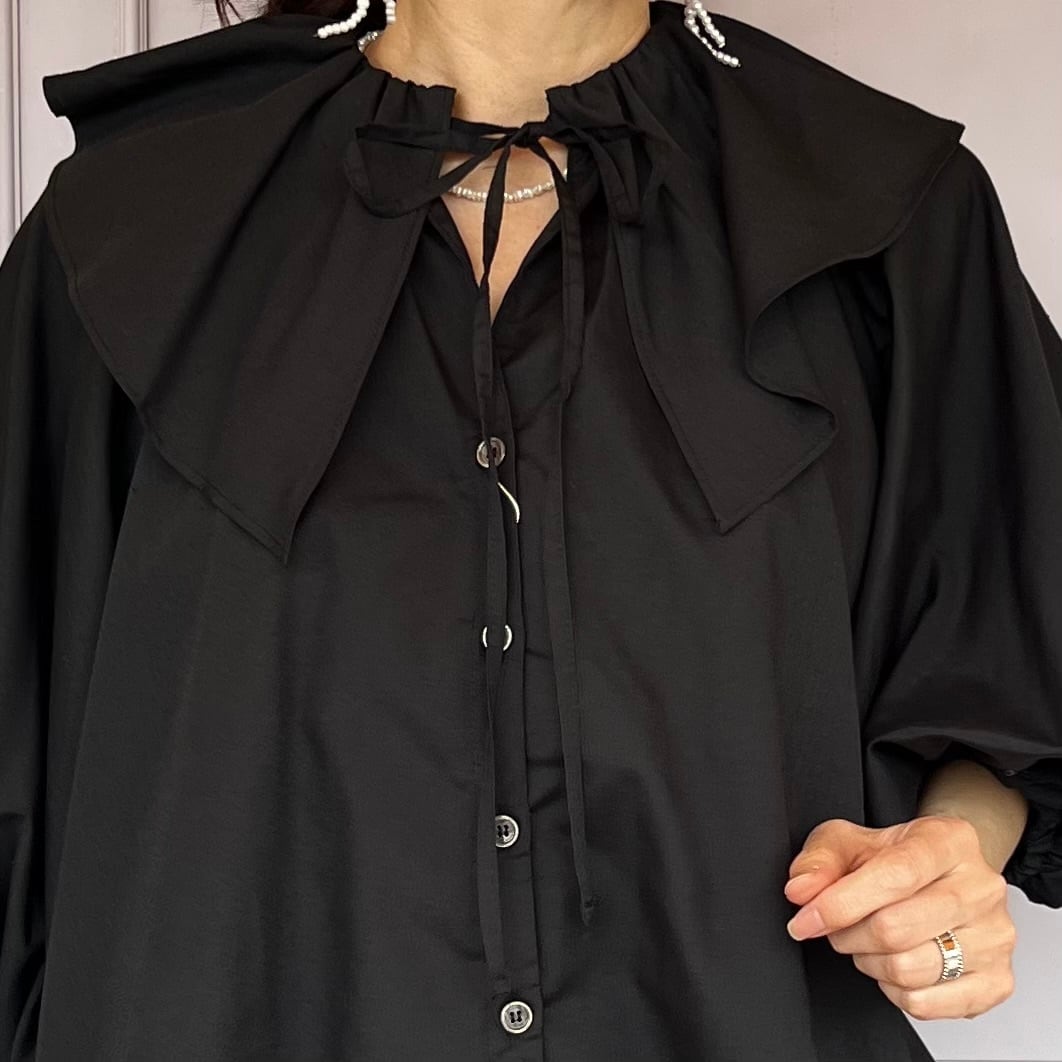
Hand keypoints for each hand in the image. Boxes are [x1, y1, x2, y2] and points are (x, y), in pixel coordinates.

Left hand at [783, 814, 1017, 1019]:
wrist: (942, 874)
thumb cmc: (894, 858)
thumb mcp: (849, 842)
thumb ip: (820, 861)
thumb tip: (801, 890)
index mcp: (949, 840)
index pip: (893, 877)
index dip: (839, 904)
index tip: (805, 919)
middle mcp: (982, 887)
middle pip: (896, 929)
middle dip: (848, 935)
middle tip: (838, 928)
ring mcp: (996, 936)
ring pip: (910, 970)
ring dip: (869, 963)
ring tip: (867, 943)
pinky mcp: (998, 981)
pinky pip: (927, 1004)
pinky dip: (895, 991)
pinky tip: (893, 964)